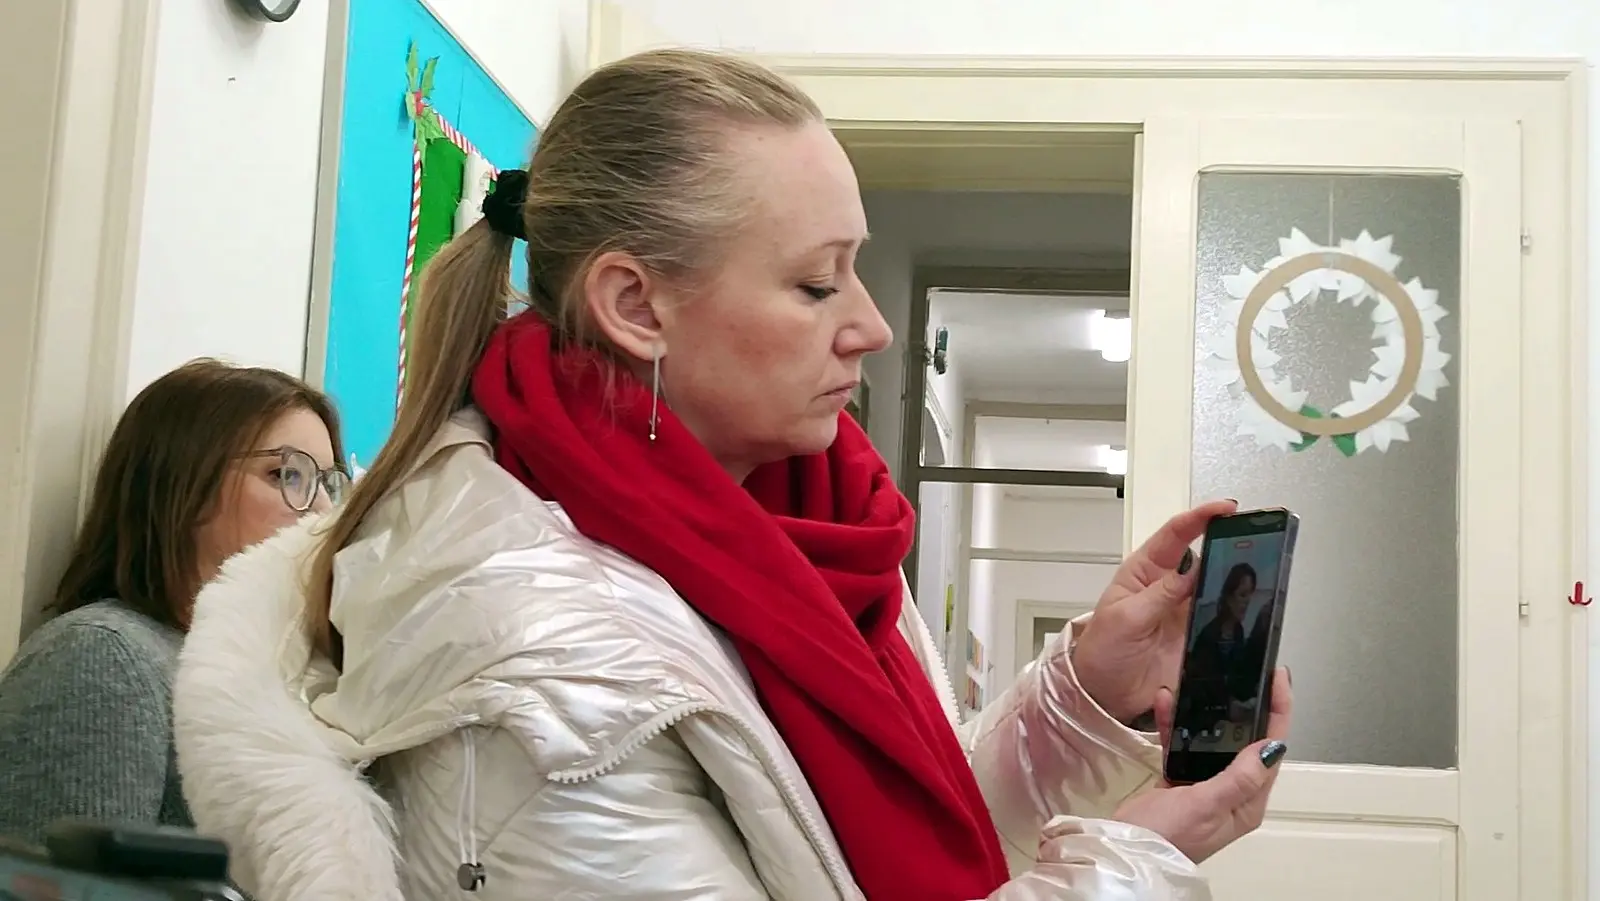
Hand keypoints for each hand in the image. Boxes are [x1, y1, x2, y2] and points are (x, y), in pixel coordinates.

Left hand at [1072, 499, 1236, 721]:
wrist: (1104, 695)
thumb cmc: (1102, 651)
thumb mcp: (1126, 618)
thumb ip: (1160, 595)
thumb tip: (1192, 569)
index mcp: (1143, 572)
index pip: (1174, 534)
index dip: (1200, 518)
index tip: (1226, 509)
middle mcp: (1168, 586)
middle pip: (1203, 555)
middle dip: (1227, 542)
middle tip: (1256, 535)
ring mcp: (1184, 611)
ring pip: (1216, 585)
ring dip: (1235, 576)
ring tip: (1260, 568)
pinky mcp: (1196, 636)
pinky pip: (1222, 618)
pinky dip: (1236, 611)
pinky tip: (1250, 606)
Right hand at [1113, 667, 1291, 862]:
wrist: (1127, 850)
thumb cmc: (1167, 835)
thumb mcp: (1206, 805)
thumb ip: (1239, 777)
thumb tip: (1272, 747)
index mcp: (1247, 803)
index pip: (1272, 751)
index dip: (1278, 713)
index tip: (1278, 679)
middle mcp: (1232, 794)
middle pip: (1247, 743)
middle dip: (1248, 709)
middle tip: (1249, 676)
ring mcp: (1206, 787)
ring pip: (1214, 742)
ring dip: (1207, 714)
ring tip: (1202, 683)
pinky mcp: (1180, 782)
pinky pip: (1184, 747)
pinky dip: (1176, 726)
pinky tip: (1167, 705)